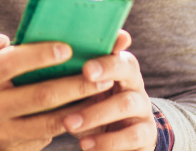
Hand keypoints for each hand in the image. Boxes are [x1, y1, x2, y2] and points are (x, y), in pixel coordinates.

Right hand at [0, 20, 115, 150]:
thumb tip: (2, 36)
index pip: (11, 64)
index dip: (39, 55)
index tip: (67, 48)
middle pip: (39, 96)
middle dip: (74, 84)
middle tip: (101, 72)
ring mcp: (4, 132)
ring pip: (49, 122)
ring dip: (79, 107)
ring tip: (103, 90)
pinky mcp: (16, 148)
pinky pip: (47, 136)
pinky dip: (69, 123)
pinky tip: (88, 110)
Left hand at [61, 31, 156, 150]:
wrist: (120, 139)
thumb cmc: (95, 106)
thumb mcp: (86, 91)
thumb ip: (74, 76)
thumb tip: (49, 61)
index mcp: (121, 68)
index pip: (117, 53)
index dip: (105, 59)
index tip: (86, 68)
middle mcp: (135, 85)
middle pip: (127, 71)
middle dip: (103, 76)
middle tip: (82, 78)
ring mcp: (143, 110)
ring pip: (126, 104)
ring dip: (95, 114)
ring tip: (68, 124)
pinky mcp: (146, 135)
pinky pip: (132, 137)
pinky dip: (106, 142)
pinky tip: (85, 144)